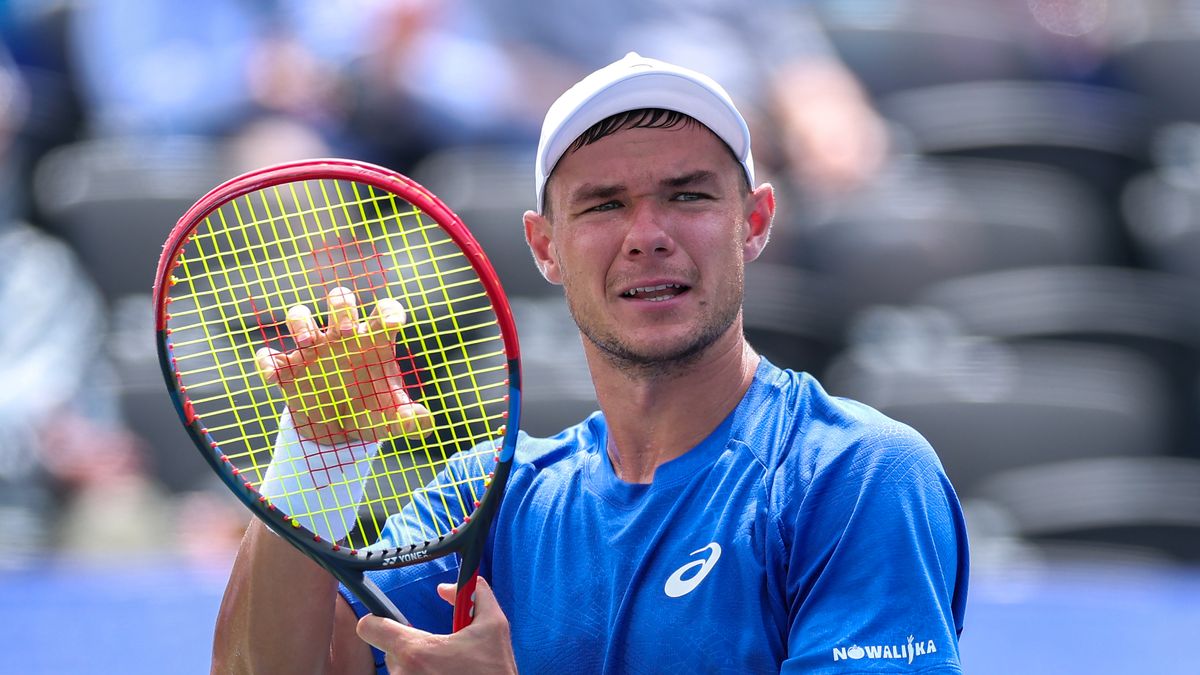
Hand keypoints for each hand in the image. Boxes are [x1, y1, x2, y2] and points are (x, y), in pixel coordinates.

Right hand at [255, 286, 432, 444]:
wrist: (338, 432)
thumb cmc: (370, 412)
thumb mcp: (391, 419)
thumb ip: (410, 421)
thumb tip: (425, 423)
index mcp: (373, 342)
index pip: (383, 311)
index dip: (389, 310)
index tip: (394, 322)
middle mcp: (341, 338)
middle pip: (340, 301)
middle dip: (341, 309)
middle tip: (343, 331)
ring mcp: (312, 350)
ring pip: (299, 315)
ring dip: (300, 322)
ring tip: (307, 343)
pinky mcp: (287, 370)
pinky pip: (269, 356)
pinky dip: (267, 362)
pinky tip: (272, 375)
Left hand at [356, 578, 516, 674]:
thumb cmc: (494, 671)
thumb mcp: (494, 626)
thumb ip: (475, 594)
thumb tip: (447, 587)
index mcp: (416, 652)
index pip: (369, 628)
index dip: (377, 621)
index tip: (388, 624)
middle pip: (389, 652)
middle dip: (411, 649)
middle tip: (438, 654)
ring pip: (399, 672)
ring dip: (415, 669)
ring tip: (443, 670)